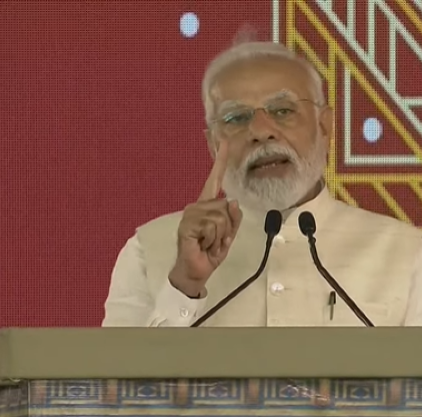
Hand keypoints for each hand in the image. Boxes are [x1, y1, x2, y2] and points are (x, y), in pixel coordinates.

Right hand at [168, 140, 242, 296]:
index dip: (220, 160)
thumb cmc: (209, 252)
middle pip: (226, 207)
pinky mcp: (187, 225)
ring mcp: (190, 215)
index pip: (215, 180)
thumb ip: (234, 219)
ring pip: (221, 218)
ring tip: (209, 243)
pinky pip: (213, 226)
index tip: (224, 140)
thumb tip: (233, 201)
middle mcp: (197, 206)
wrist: (196, 271)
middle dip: (228, 228)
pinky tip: (202, 245)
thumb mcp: (228, 235)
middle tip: (215, 240)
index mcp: (206, 205)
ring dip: (220, 236)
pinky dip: (213, 240)